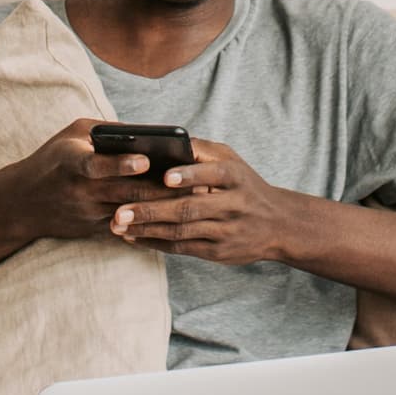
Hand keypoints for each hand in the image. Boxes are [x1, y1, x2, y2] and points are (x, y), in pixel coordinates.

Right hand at [5, 118, 177, 245]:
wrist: (23, 203)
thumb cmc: (53, 159)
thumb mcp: (72, 135)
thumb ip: (106, 130)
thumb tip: (145, 132)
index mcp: (72, 162)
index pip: (97, 165)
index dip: (121, 164)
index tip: (145, 161)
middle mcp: (80, 191)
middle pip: (124, 192)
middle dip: (158, 189)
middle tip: (191, 181)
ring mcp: (88, 214)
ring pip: (131, 213)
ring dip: (161, 208)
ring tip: (192, 199)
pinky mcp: (94, 230)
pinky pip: (127, 229)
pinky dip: (151, 224)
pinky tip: (176, 219)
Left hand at [108, 139, 294, 264]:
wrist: (278, 225)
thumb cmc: (245, 185)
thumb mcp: (233, 161)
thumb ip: (202, 151)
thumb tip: (165, 141)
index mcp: (234, 177)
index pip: (212, 174)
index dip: (189, 176)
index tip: (165, 177)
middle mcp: (231, 205)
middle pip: (188, 208)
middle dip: (151, 210)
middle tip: (119, 211)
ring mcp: (224, 231)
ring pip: (181, 231)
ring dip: (146, 229)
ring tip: (117, 225)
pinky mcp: (217, 252)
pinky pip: (182, 248)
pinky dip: (155, 243)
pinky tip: (133, 238)